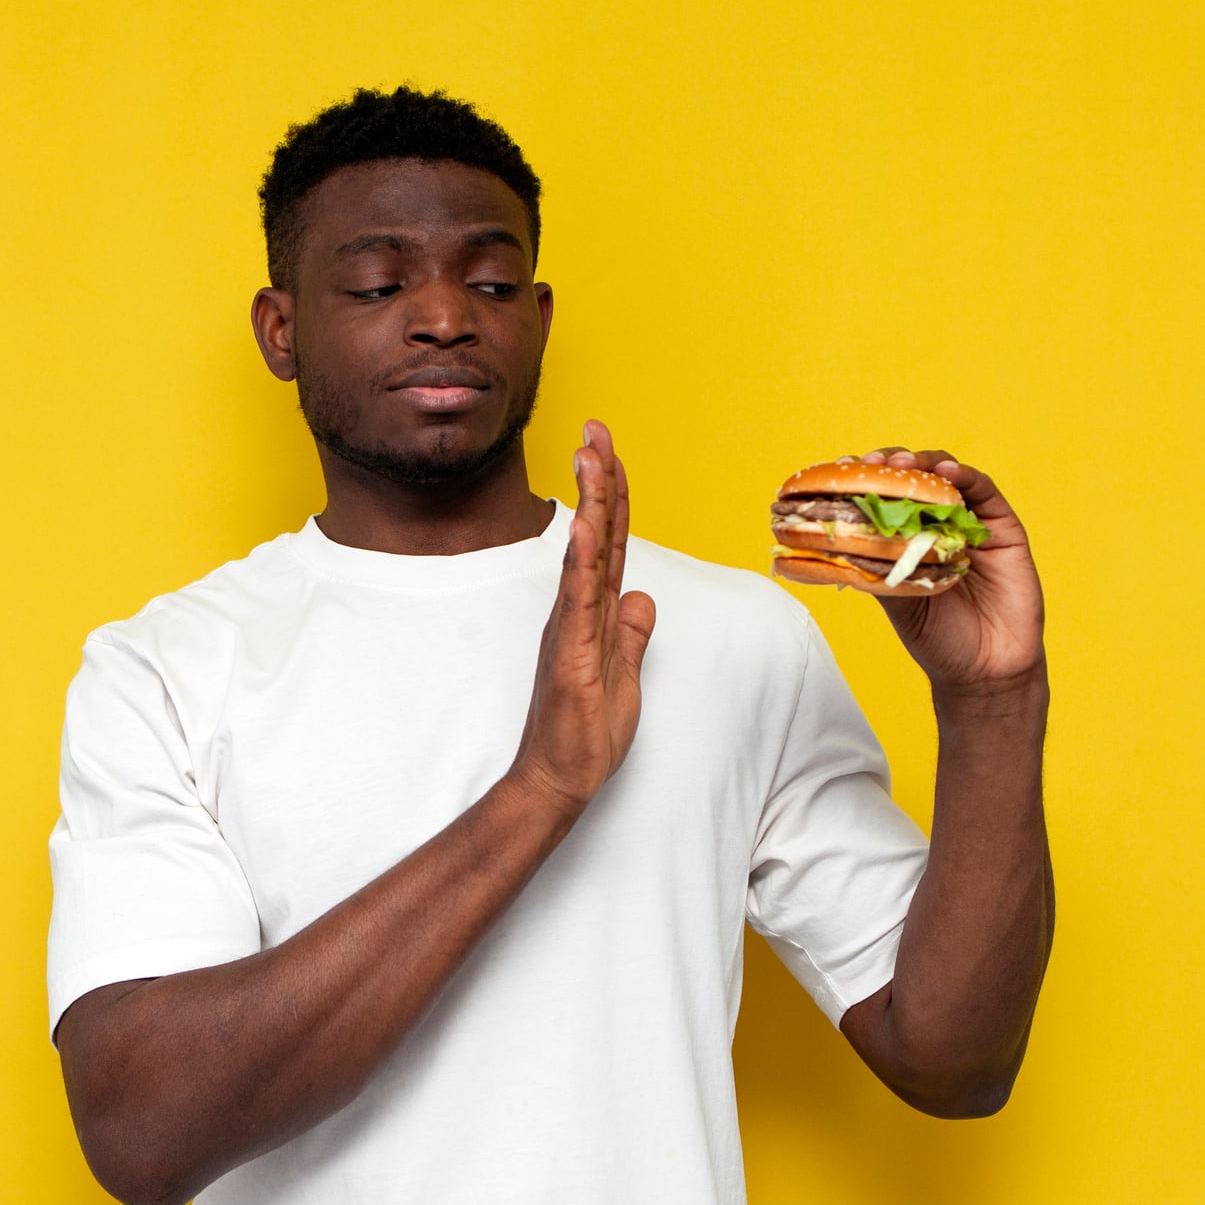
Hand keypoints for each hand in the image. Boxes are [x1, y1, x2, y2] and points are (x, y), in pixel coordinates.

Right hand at [509, 420, 656, 813]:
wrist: (561, 777)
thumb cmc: (586, 732)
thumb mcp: (625, 673)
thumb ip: (631, 633)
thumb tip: (643, 599)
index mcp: (595, 611)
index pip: (609, 540)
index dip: (613, 494)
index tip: (609, 449)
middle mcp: (581, 609)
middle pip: (596, 532)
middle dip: (600, 477)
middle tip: (595, 427)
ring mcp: (573, 628)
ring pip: (586, 554)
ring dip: (590, 503)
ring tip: (590, 456)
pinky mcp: (572, 653)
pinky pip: (578, 599)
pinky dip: (581, 560)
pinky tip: (582, 525)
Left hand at [862, 447, 1045, 697]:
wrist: (983, 671)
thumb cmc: (937, 637)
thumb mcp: (894, 599)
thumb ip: (874, 565)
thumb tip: (833, 540)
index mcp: (909, 539)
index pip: (885, 497)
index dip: (864, 481)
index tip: (838, 472)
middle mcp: (940, 525)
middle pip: (914, 478)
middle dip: (889, 465)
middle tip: (867, 465)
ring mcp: (972, 523)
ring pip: (947, 476)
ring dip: (923, 463)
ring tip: (900, 463)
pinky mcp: (1003, 528)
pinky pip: (985, 491)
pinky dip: (965, 475)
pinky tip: (947, 471)